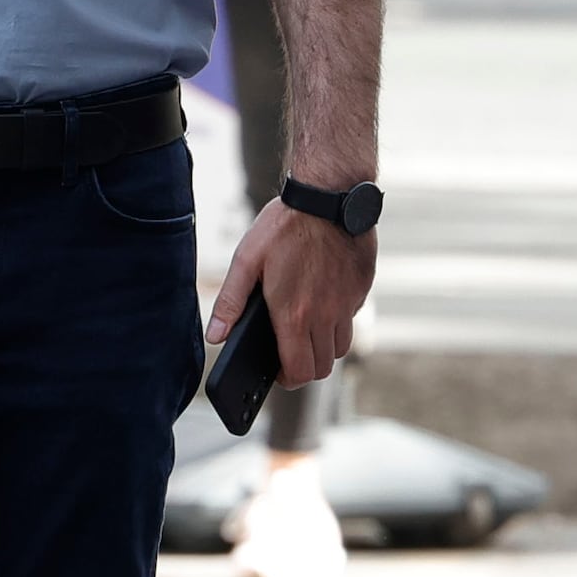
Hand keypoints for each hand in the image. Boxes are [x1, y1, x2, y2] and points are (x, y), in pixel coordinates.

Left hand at [212, 200, 378, 383]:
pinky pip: (351, 317)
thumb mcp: (246, 261)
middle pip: (323, 367)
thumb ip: (230, 302)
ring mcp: (347, 303)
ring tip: (306, 329)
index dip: (287, 380)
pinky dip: (339, 320)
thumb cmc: (285, 226)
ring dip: (324, 347)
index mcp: (295, 314)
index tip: (277, 372)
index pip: (299, 371)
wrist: (330, 196)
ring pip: (341, 347)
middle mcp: (326, 315)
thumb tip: (215, 336)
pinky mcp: (362, 288)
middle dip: (305, 367)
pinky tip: (323, 298)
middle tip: (289, 353)